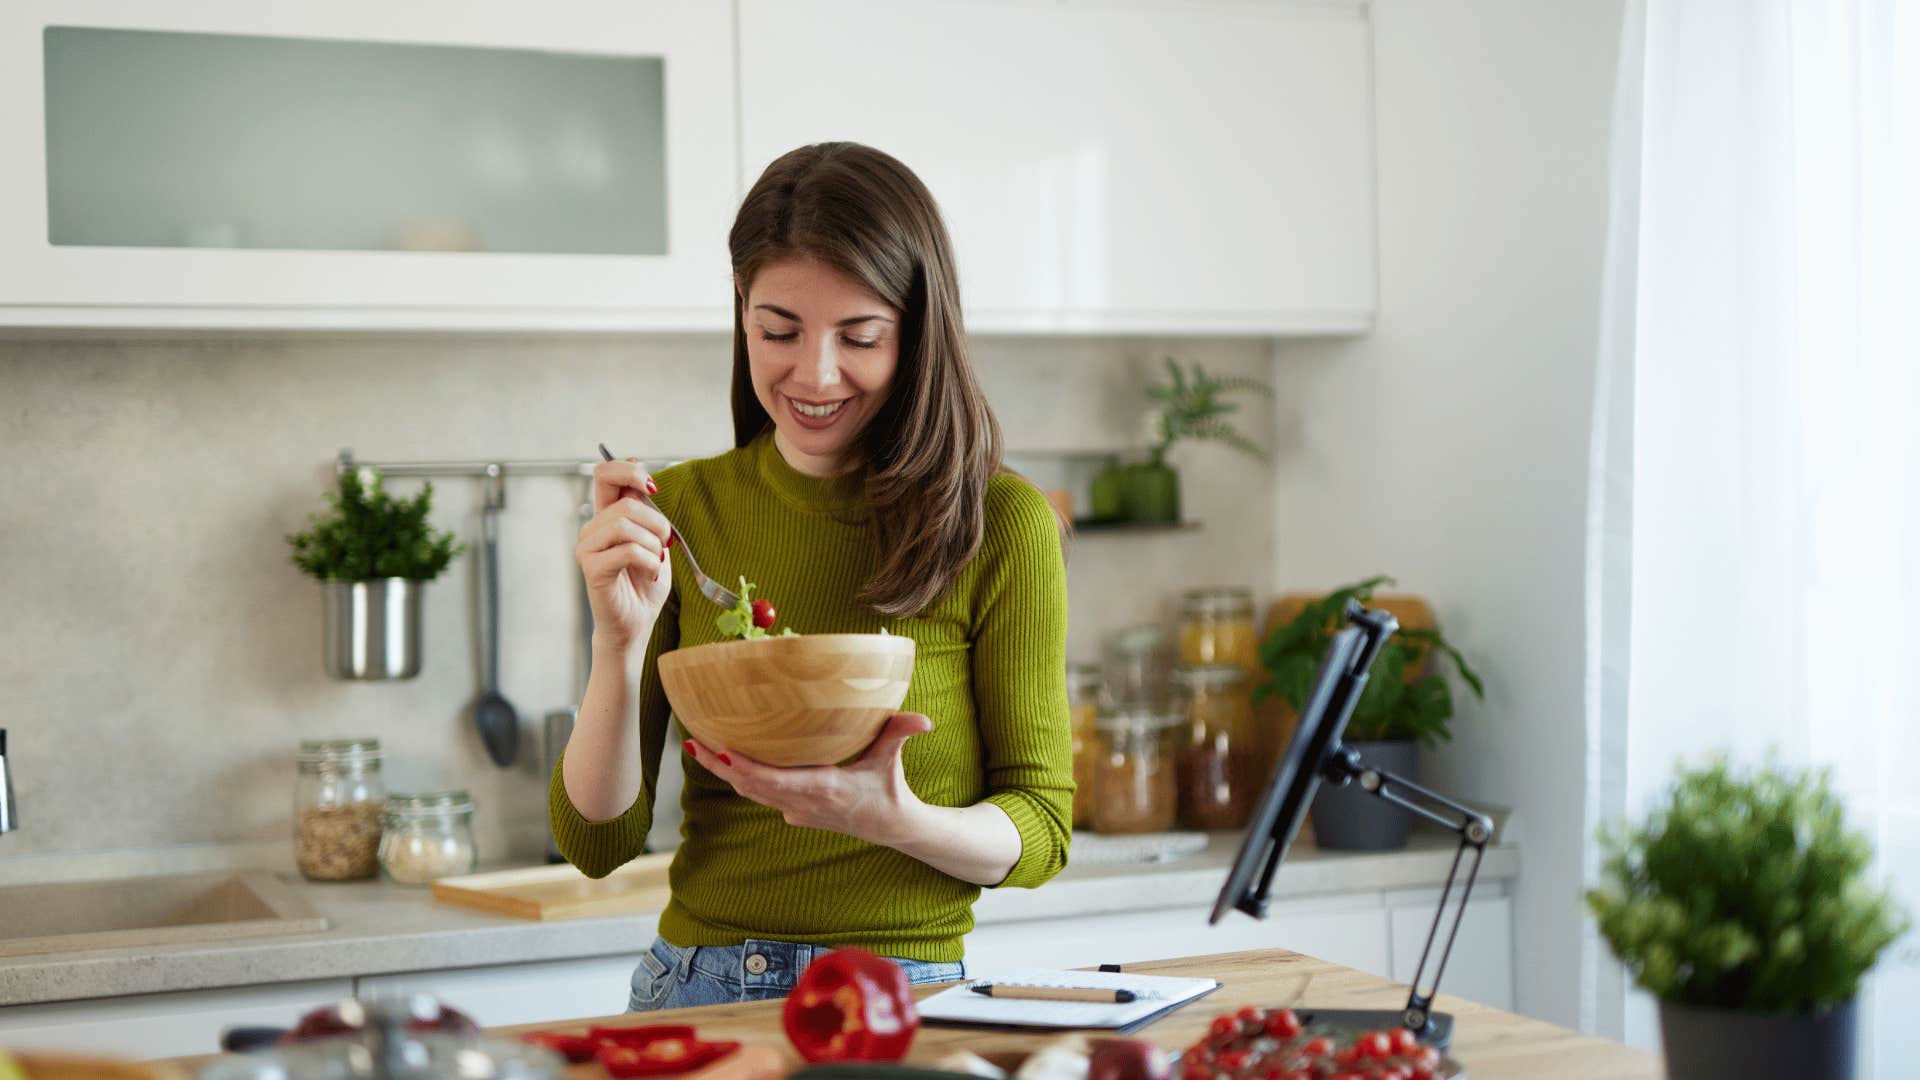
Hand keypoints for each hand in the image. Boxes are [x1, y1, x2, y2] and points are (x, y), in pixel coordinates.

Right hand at [576, 457, 672, 654]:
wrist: (637, 622)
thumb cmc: (645, 583)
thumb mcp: (654, 541)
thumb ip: (648, 514)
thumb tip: (644, 484)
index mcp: (607, 516)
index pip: (605, 473)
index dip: (628, 470)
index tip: (652, 487)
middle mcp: (593, 529)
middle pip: (625, 503)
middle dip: (657, 522)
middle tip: (665, 543)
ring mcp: (588, 548)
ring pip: (624, 525)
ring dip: (652, 544)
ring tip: (656, 561)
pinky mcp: (591, 569)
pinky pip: (627, 551)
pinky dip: (649, 561)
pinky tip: (650, 574)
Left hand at [688, 712, 935, 845]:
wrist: (891, 827)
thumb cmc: (889, 789)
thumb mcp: (892, 759)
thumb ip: (901, 733)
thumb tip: (925, 720)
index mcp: (822, 788)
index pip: (774, 780)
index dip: (744, 767)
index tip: (721, 750)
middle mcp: (802, 803)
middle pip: (751, 786)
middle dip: (721, 764)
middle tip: (694, 740)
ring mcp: (797, 811)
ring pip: (751, 793)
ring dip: (725, 771)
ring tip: (698, 746)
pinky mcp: (796, 813)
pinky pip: (760, 795)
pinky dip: (740, 778)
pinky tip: (724, 760)